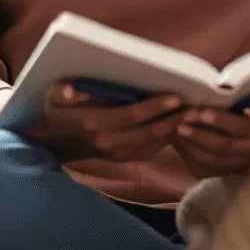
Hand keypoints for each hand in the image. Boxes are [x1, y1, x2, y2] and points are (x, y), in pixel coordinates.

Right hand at [21, 81, 187, 163]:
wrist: (55, 142)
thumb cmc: (57, 110)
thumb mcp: (53, 96)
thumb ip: (62, 91)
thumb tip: (70, 90)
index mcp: (95, 123)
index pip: (132, 115)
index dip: (155, 106)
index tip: (176, 96)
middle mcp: (109, 142)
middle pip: (149, 131)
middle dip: (174, 118)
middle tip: (196, 105)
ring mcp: (118, 154)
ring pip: (154, 142)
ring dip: (175, 129)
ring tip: (195, 115)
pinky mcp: (124, 159)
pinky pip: (151, 149)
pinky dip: (168, 138)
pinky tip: (181, 125)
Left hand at [171, 104, 249, 178]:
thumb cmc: (248, 102)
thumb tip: (248, 109)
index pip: (243, 127)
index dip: (222, 120)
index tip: (202, 112)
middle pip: (225, 146)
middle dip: (201, 133)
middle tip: (182, 120)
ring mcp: (239, 165)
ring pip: (211, 160)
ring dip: (191, 143)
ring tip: (176, 127)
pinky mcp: (221, 173)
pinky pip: (201, 168)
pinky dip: (187, 153)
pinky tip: (177, 139)